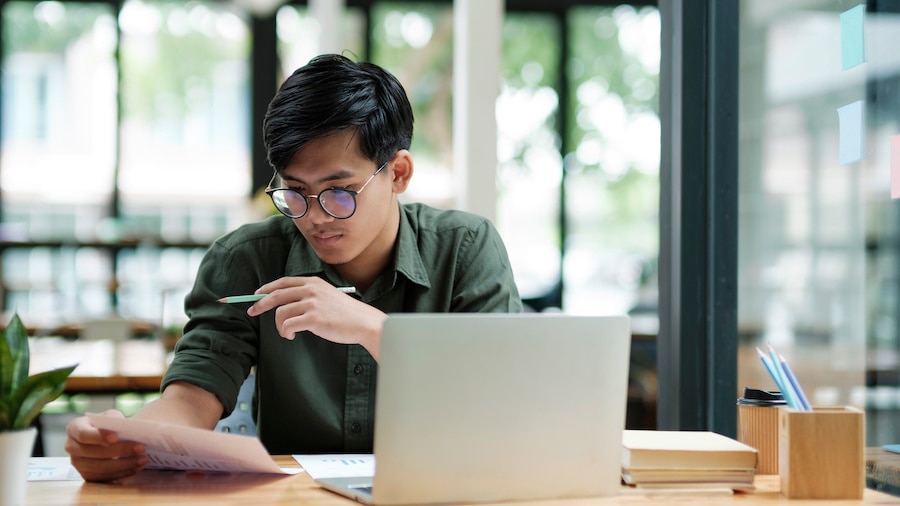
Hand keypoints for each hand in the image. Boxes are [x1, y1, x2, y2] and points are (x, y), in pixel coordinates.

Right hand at [64, 409, 147, 481]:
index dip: (99, 437)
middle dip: (120, 451)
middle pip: (94, 453)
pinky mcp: (85, 475)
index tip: (116, 437)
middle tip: (140, 448)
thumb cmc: (106, 425)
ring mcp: (77, 463)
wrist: (102, 436)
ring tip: (142, 459)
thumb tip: (128, 430)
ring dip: (124, 465)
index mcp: (74, 428)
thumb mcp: (109, 417)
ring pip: (100, 468)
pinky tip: (136, 467)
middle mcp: (71, 446)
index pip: (84, 434)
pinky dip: (122, 473)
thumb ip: (114, 422)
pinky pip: (103, 477)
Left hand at [247, 276, 386, 359]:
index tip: (256, 295)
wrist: (363, 322)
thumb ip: (309, 295)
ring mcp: (312, 303)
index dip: (267, 288)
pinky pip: (288, 325)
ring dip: (279, 326)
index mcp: (313, 282)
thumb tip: (286, 303)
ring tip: (287, 333)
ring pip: (281, 313)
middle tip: (252, 312)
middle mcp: (311, 290)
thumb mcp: (327, 296)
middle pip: (276, 294)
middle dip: (260, 304)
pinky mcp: (313, 318)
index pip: (283, 282)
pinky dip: (286, 332)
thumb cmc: (346, 314)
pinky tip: (292, 335)